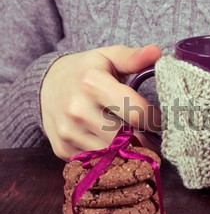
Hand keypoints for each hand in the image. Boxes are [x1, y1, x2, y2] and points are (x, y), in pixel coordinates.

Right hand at [41, 44, 161, 159]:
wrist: (45, 86)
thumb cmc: (86, 71)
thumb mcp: (108, 57)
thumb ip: (134, 57)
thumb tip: (157, 52)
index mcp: (93, 84)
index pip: (137, 113)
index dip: (156, 120)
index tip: (161, 119)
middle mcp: (78, 110)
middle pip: (127, 138)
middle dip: (146, 140)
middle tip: (155, 136)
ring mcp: (69, 132)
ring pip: (114, 154)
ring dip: (130, 151)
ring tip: (137, 141)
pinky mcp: (63, 150)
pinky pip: (98, 161)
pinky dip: (111, 157)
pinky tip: (115, 146)